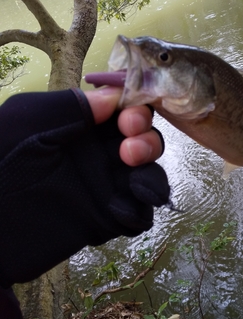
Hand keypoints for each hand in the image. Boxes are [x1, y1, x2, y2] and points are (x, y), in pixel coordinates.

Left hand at [0, 88, 169, 286]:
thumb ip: (68, 106)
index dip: (135, 110)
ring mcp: (103, 189)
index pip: (123, 110)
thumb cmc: (0, 167)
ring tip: (135, 180)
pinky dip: (140, 211)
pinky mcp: (106, 221)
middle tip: (129, 150)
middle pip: (144, 140)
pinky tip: (120, 211)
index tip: (128, 119)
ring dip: (151, 175)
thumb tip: (113, 97)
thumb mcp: (25, 122)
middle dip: (147, 140)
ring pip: (149, 176)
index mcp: (79, 127)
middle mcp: (96, 155)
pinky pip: (139, 215)